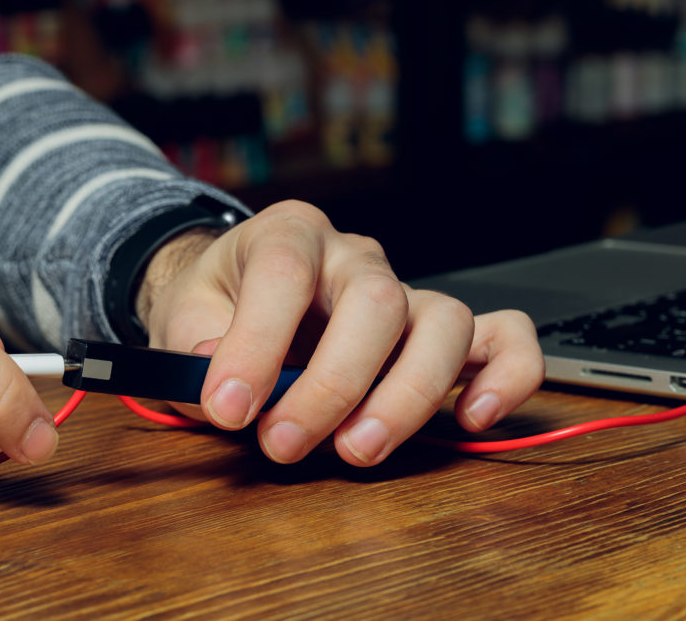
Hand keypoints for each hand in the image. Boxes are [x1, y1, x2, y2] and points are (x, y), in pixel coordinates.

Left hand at [137, 200, 544, 465]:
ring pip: (444, 323)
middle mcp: (353, 256)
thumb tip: (226, 391)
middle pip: (376, 300)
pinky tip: (470, 417)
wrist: (240, 297)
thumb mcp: (181, 316)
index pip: (284, 272)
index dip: (257, 343)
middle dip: (334, 384)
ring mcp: (404, 290)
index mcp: (287, 235)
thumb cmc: (217, 306)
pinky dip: (504, 377)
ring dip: (407, 396)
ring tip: (358, 449)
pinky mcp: (437, 331)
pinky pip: (503, 337)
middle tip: (286, 444)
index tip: (229, 407)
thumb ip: (193, 348)